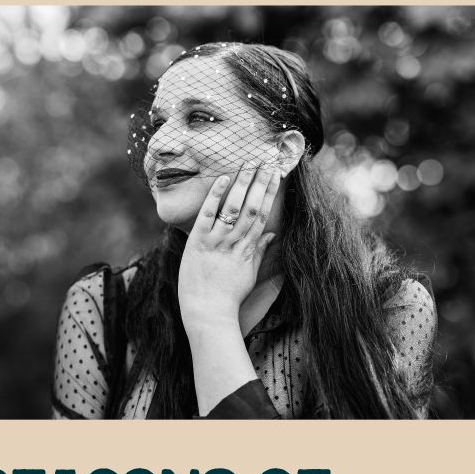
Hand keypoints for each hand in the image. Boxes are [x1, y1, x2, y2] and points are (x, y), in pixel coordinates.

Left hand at [178, 165, 280, 331]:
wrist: (209, 314)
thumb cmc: (229, 298)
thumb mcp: (249, 275)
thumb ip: (259, 252)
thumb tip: (271, 234)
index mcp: (248, 249)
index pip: (262, 214)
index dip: (270, 193)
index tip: (276, 174)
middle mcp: (235, 242)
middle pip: (251, 206)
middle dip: (260, 181)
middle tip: (266, 160)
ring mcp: (217, 242)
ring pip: (233, 207)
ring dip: (242, 183)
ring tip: (249, 162)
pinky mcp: (198, 243)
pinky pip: (207, 215)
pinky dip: (215, 197)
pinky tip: (222, 179)